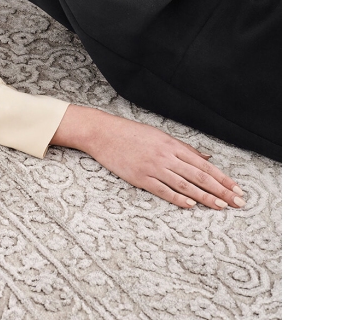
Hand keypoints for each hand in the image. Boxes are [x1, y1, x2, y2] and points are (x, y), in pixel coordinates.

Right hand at [52, 105, 244, 209]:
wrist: (104, 133)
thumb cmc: (132, 134)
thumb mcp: (161, 136)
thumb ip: (184, 148)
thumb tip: (206, 156)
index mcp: (173, 145)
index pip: (204, 164)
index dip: (222, 178)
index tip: (236, 189)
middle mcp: (166, 156)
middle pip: (199, 176)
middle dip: (221, 190)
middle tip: (237, 202)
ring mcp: (153, 168)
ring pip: (185, 185)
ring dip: (205, 197)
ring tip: (220, 207)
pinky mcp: (140, 178)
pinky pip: (163, 190)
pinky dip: (178, 198)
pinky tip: (191, 205)